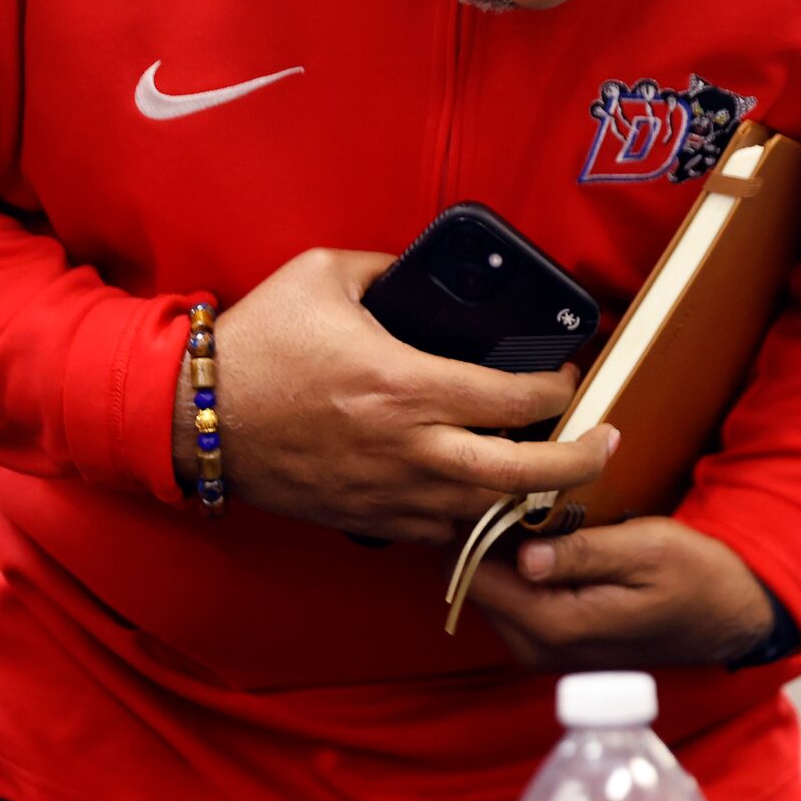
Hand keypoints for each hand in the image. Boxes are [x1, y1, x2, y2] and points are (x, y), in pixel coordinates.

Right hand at [185, 247, 615, 543]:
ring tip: (563, 476)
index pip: (514, 399)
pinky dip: (480, 521)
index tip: (570, 377)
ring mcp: (391, 492)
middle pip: (522, 475)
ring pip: (489, 513)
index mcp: (406, 385)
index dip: (559, 390)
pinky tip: (497, 502)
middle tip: (607, 443)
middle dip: (580, 462)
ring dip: (535, 498)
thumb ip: (387, 267)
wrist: (193, 417)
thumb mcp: (322, 275)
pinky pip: (444, 533)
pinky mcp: (370, 518)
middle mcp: (409, 448)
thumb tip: (425, 268)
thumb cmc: (258, 343)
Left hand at [466, 515, 775, 669]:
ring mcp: (542, 650)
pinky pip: (512, 600)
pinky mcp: (551, 643)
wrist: (727, 617)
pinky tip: (546, 537)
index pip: (473, 574)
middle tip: (512, 488)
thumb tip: (523, 554)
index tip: (494, 484)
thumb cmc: (695, 577)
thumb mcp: (648, 550)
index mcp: (556, 625)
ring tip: (531, 507)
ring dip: (500, 550)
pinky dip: (517, 567)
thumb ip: (583, 553)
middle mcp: (537, 647)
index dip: (473, 524)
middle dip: (483, 536)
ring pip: (489, 590)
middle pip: (473, 583)